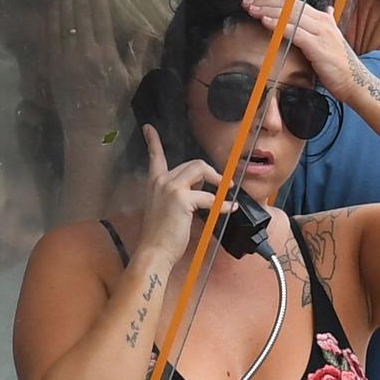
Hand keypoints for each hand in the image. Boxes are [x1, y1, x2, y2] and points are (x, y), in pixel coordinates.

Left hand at [44, 0, 149, 131]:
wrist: (88, 125)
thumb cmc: (114, 103)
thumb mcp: (132, 79)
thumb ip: (137, 53)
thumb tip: (144, 30)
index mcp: (104, 53)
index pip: (99, 14)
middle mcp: (83, 50)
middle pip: (79, 10)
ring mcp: (65, 56)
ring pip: (63, 18)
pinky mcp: (53, 63)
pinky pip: (50, 33)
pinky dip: (52, 16)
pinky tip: (54, 3)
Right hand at [137, 125, 236, 265]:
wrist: (154, 251)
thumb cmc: (161, 235)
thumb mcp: (165, 208)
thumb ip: (179, 194)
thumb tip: (200, 189)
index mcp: (154, 183)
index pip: (154, 157)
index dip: (153, 141)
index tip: (149, 128)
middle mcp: (161, 181)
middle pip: (192, 163)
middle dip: (211, 172)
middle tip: (222, 184)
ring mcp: (171, 188)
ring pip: (201, 170)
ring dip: (217, 180)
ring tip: (226, 192)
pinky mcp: (182, 199)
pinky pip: (210, 196)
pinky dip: (223, 204)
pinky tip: (230, 208)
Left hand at [242, 0, 364, 102]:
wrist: (355, 82)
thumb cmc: (340, 65)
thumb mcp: (332, 40)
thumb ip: (327, 24)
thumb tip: (328, 10)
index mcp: (322, 19)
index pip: (293, 2)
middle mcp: (321, 21)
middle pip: (289, 5)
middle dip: (266, 2)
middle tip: (247, 2)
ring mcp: (321, 32)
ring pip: (291, 16)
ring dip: (269, 11)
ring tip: (252, 10)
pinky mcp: (318, 47)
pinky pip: (295, 32)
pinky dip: (279, 26)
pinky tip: (265, 22)